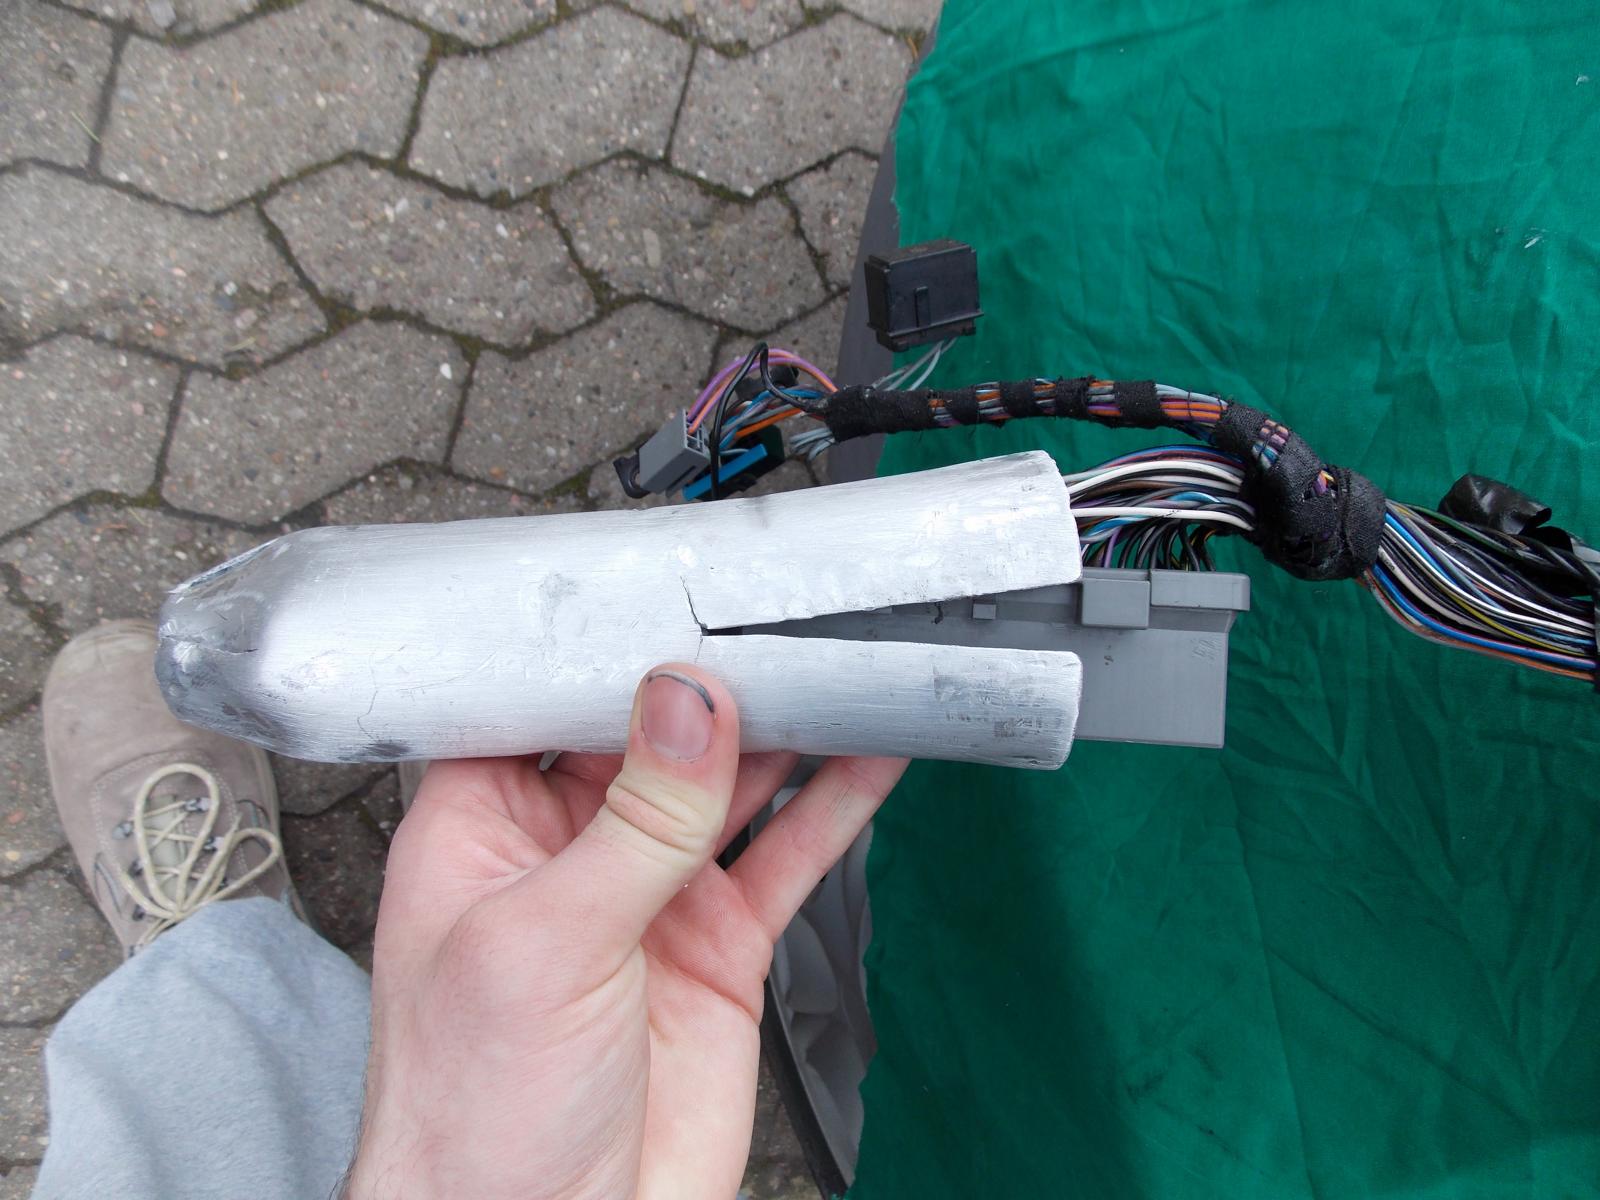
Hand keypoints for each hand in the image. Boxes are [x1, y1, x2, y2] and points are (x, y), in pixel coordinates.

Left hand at [345, 665, 906, 1199]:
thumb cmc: (472, 1122)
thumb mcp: (544, 947)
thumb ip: (631, 822)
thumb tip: (684, 705)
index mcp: (484, 830)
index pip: (542, 701)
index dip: (604, 647)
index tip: (674, 598)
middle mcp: (568, 850)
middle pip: (651, 731)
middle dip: (712, 679)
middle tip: (781, 625)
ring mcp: (650, 895)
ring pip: (729, 783)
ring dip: (784, 729)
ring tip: (837, 666)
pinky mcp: (719, 945)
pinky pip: (786, 854)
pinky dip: (833, 804)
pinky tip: (871, 756)